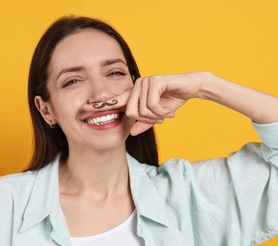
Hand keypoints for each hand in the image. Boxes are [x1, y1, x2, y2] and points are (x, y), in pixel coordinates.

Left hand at [84, 72, 207, 135]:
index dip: (101, 105)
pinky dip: (161, 112)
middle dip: (147, 120)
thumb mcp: (157, 116)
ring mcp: (144, 82)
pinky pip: (151, 105)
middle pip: (131, 112)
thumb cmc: (172, 100)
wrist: (191, 87)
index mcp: (134, 95)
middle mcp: (136, 87)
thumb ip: (143, 123)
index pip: (115, 101)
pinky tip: (169, 110)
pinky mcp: (154, 81)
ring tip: (166, 112)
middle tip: (160, 118)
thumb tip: (131, 133)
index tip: (86, 108)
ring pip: (141, 110)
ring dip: (156, 116)